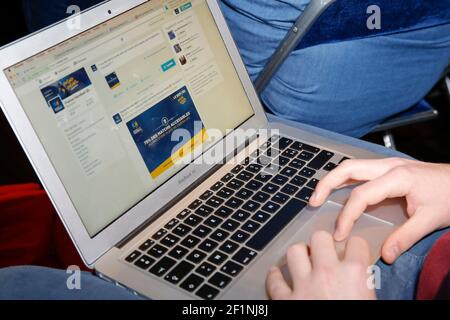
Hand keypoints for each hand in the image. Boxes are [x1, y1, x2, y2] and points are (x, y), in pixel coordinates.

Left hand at [266, 231, 375, 299]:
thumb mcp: (371, 303)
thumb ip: (367, 288)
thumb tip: (364, 284)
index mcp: (355, 275)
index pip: (356, 243)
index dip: (354, 247)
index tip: (352, 252)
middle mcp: (328, 273)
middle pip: (320, 238)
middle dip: (322, 244)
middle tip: (324, 254)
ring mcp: (304, 285)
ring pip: (294, 251)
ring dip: (299, 254)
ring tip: (303, 260)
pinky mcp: (286, 301)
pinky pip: (274, 282)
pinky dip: (274, 277)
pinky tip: (276, 274)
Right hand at [309, 158, 449, 263]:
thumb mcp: (431, 219)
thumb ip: (406, 237)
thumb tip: (385, 255)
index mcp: (397, 177)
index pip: (361, 195)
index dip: (347, 215)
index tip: (339, 234)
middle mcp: (388, 166)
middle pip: (348, 168)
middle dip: (327, 183)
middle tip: (313, 202)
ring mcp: (388, 164)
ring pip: (352, 165)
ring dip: (333, 178)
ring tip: (319, 195)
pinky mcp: (390, 168)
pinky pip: (360, 169)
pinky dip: (345, 178)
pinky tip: (340, 190)